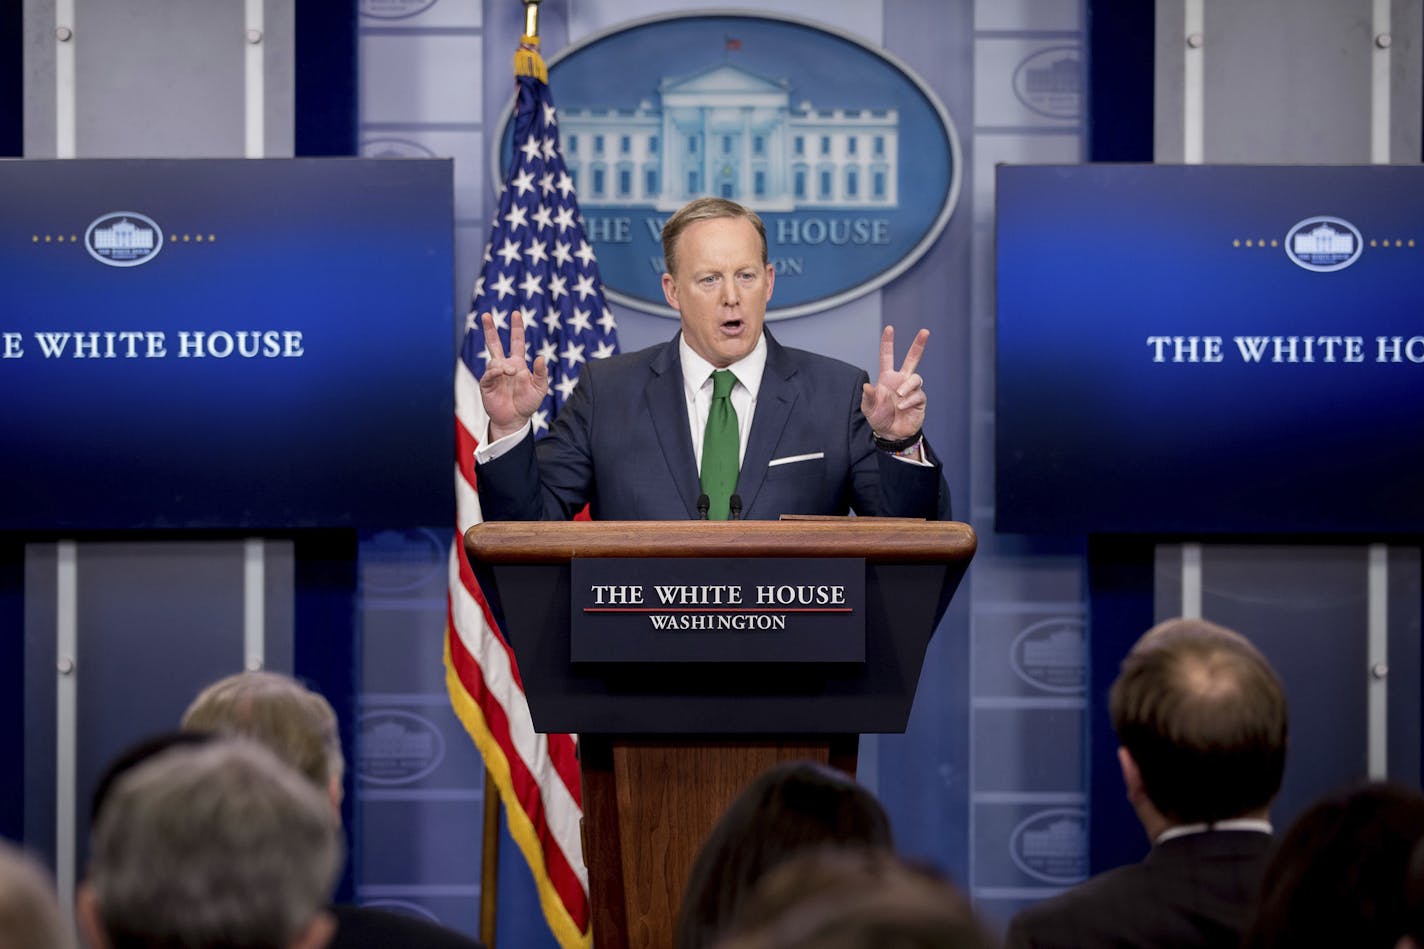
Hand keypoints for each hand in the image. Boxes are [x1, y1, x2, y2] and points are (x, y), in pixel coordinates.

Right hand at [478, 310, 548, 440]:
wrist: (515, 419)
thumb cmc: (528, 403)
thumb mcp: (540, 388)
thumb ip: (541, 373)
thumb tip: (540, 357)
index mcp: (517, 363)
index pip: (516, 341)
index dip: (516, 328)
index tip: (516, 313)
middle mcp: (504, 365)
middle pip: (494, 343)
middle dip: (490, 329)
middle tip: (486, 314)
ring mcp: (494, 374)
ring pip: (494, 360)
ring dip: (503, 364)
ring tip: (511, 372)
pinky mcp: (487, 384)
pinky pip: (489, 373)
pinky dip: (495, 371)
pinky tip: (502, 372)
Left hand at [861, 325, 927, 440]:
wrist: (891, 434)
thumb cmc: (879, 418)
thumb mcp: (868, 409)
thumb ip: (868, 397)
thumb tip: (867, 386)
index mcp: (887, 378)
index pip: (887, 357)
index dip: (888, 343)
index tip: (889, 328)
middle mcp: (901, 381)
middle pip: (912, 359)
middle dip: (919, 345)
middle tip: (925, 331)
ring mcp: (911, 390)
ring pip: (916, 378)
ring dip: (907, 386)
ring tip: (899, 396)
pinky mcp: (920, 400)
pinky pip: (918, 395)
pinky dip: (909, 400)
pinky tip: (902, 406)